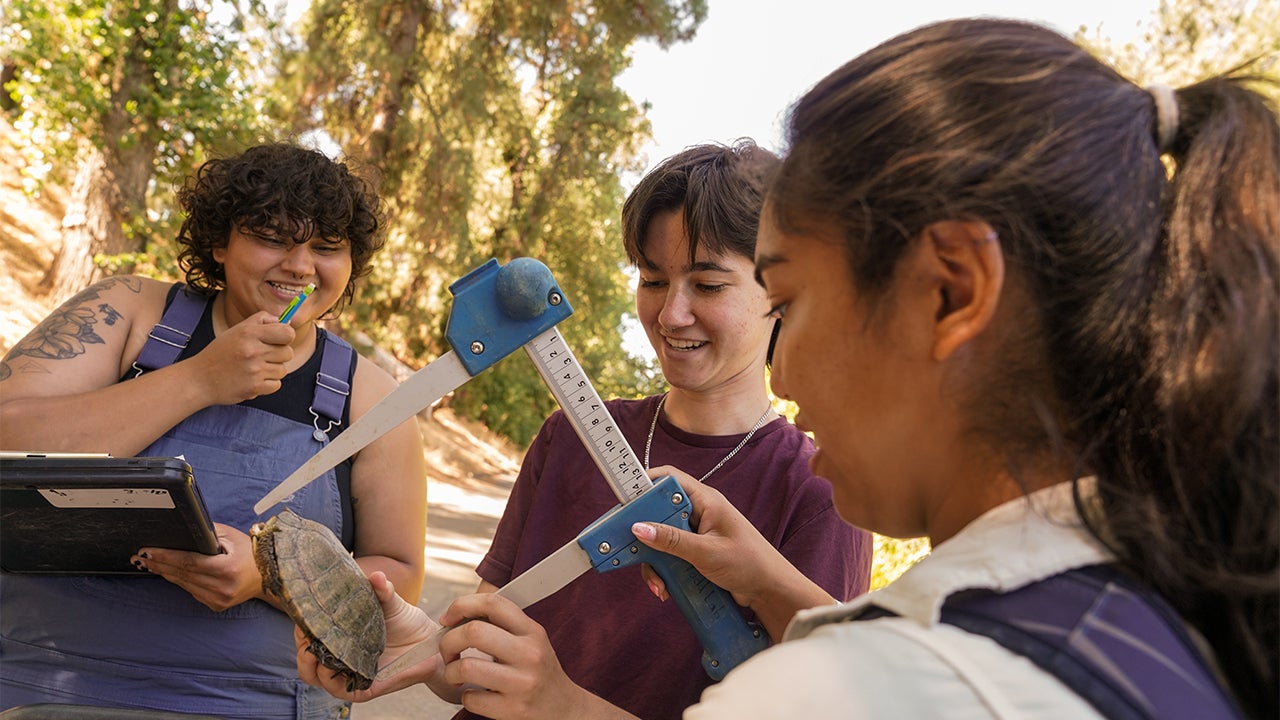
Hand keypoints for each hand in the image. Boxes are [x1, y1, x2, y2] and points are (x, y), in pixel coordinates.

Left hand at [132, 523, 263, 611]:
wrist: (267, 575)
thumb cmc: (249, 553)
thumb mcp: (230, 536)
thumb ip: (206, 533)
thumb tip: (182, 530)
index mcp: (226, 569)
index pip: (188, 562)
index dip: (165, 556)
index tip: (148, 551)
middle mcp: (222, 588)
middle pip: (182, 574)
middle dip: (159, 564)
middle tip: (140, 556)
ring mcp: (218, 599)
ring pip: (183, 584)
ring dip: (165, 573)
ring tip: (149, 563)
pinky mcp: (215, 606)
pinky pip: (191, 591)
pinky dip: (180, 581)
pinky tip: (169, 573)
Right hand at [191, 311, 294, 404]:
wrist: (200, 379)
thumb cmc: (221, 352)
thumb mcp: (237, 329)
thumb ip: (262, 320)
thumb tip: (286, 322)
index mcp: (249, 333)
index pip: (287, 333)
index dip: (286, 336)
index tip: (279, 340)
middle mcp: (252, 350)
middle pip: (288, 353)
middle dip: (279, 354)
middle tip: (263, 356)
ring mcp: (253, 370)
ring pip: (283, 370)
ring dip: (272, 370)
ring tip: (255, 368)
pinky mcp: (254, 387)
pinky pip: (277, 385)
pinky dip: (268, 384)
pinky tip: (253, 379)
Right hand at [299, 571, 442, 701]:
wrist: (430, 642)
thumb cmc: (406, 620)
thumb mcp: (391, 602)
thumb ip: (382, 589)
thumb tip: (375, 575)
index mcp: (339, 636)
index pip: (308, 635)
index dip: (301, 627)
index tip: (301, 615)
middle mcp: (339, 656)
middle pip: (305, 658)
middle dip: (300, 645)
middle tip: (307, 633)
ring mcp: (349, 673)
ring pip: (314, 676)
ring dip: (310, 663)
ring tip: (314, 650)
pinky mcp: (364, 689)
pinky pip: (340, 690)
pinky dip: (332, 679)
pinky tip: (333, 666)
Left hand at [436, 593, 599, 719]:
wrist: (563, 708)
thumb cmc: (539, 670)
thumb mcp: (531, 639)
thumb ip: (502, 624)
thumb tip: (458, 615)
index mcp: (532, 631)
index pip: (493, 603)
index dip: (461, 605)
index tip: (448, 619)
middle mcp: (529, 654)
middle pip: (473, 632)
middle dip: (448, 641)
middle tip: (449, 652)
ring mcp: (522, 683)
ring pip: (466, 667)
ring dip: (451, 672)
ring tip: (457, 675)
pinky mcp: (513, 709)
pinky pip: (471, 698)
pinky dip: (466, 697)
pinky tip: (476, 695)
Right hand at [632, 467, 832, 640]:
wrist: (770, 591)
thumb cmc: (749, 563)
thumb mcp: (706, 552)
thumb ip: (672, 540)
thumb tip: (639, 527)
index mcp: (705, 501)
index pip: (669, 479)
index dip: (645, 485)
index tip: (623, 501)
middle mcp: (699, 513)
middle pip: (658, 513)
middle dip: (645, 535)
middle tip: (630, 551)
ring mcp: (696, 534)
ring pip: (661, 539)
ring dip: (655, 561)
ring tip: (658, 583)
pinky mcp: (695, 553)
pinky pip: (670, 556)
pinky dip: (664, 571)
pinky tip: (666, 588)